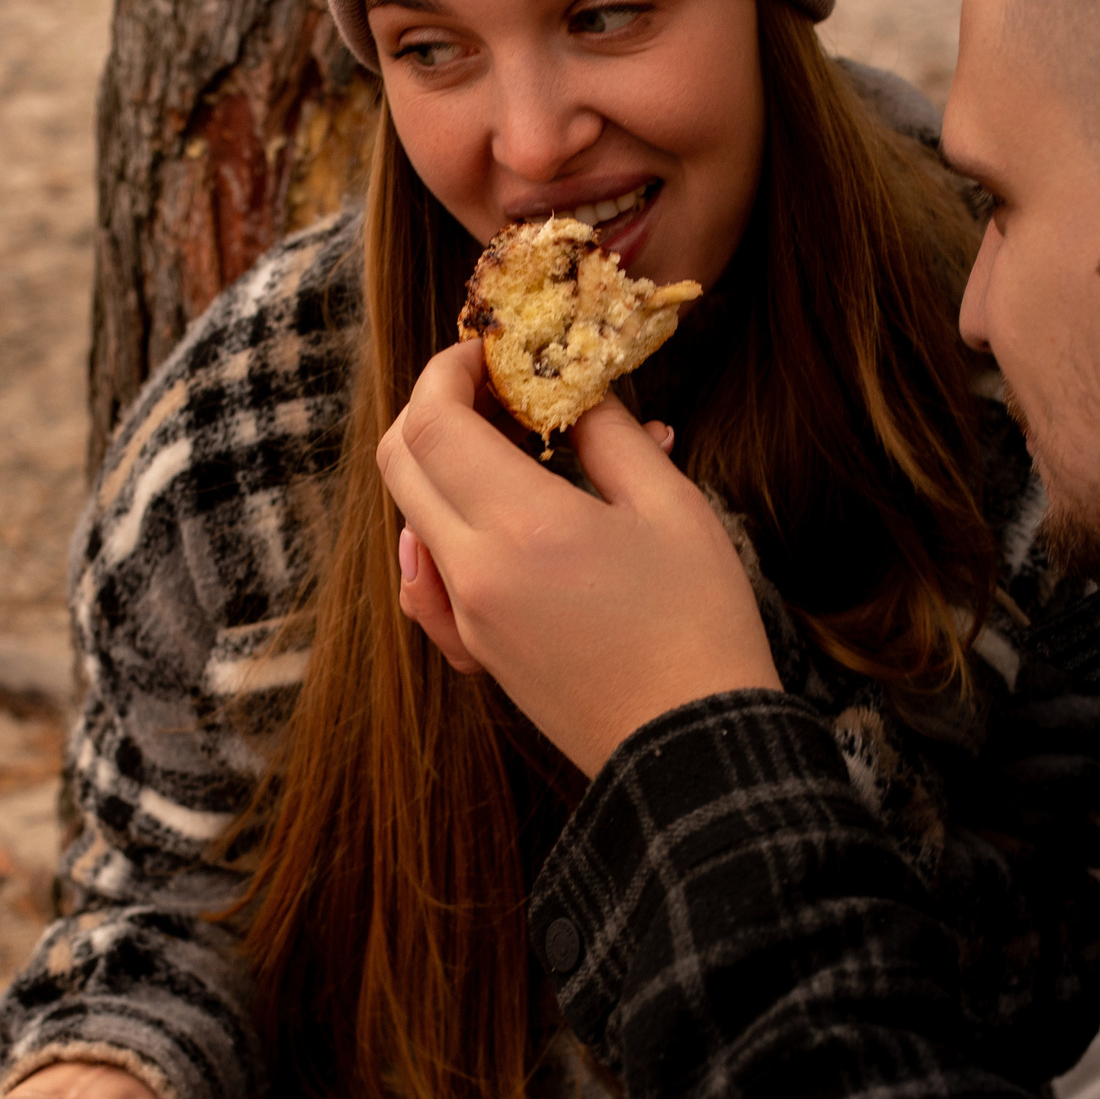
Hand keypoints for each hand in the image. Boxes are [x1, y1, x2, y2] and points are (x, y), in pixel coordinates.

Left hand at [376, 337, 780, 776]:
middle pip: (401, 463)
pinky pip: (427, 585)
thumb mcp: (671, 507)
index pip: (432, 421)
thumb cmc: (698, 624)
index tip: (490, 350)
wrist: (693, 748)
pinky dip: (441, 538)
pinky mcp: (477, 654)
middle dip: (434, 409)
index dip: (448, 369)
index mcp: (520, 527)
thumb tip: (572, 389)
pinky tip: (488, 530)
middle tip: (496, 391)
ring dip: (443, 469)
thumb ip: (611, 434)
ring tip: (517, 454)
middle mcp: (472, 573)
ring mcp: (467, 620)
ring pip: (412, 518)